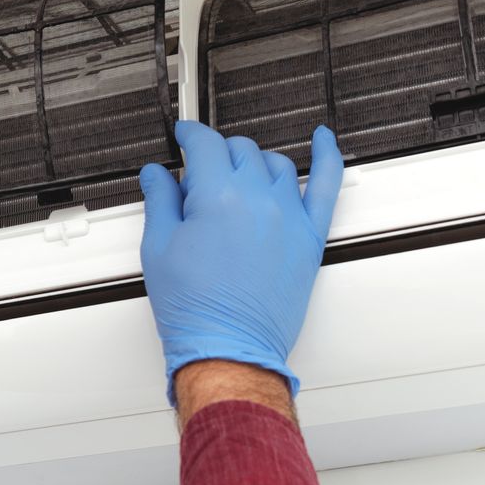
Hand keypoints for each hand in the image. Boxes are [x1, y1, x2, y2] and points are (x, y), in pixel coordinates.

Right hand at [137, 121, 343, 400]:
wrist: (228, 348)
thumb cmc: (195, 309)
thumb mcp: (159, 248)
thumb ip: (160, 201)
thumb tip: (157, 175)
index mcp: (218, 196)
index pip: (206, 144)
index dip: (190, 135)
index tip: (185, 136)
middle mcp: (258, 199)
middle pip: (239, 151)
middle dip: (217, 156)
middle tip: (201, 179)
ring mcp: (289, 216)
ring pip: (275, 164)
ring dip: (254, 163)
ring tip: (238, 181)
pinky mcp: (309, 237)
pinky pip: (327, 185)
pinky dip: (327, 157)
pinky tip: (322, 140)